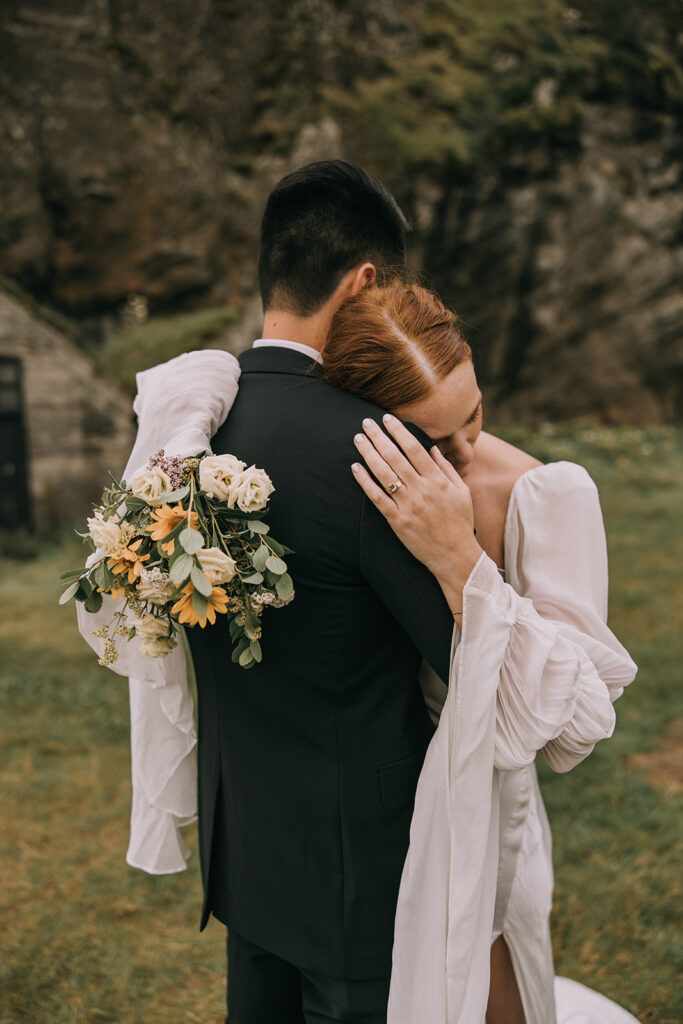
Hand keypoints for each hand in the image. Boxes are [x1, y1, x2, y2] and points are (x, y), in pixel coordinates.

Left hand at [352, 414, 481, 612]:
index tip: (387, 419)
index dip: (399, 432)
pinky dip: (365, 481)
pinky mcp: (397, 521)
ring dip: (369, 453)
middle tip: (365, 422)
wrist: (455, 556)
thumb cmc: (460, 523)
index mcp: (438, 480)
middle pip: (395, 457)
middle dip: (379, 437)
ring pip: (383, 473)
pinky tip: (355, 468)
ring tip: (358, 439)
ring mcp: (408, 505)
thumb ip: (447, 468)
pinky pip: (376, 497)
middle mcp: (422, 490)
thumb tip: (432, 448)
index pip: (414, 449)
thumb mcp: (462, 492)